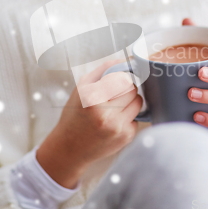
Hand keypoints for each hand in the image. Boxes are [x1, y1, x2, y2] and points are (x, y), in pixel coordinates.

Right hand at [37, 59, 142, 187]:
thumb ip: (104, 70)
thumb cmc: (75, 113)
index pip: (122, 78)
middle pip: (132, 89)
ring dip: (130, 101)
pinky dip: (128, 117)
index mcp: (92, 97)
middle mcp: (105, 113)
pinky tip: (114, 121)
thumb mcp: (82, 87)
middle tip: (115, 94)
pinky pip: (137, 117)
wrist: (69, 148)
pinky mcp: (126, 137)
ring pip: (138, 102)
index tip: (119, 79)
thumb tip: (126, 61)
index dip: (122, 77)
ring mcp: (117, 127)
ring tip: (115, 107)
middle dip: (126, 88)